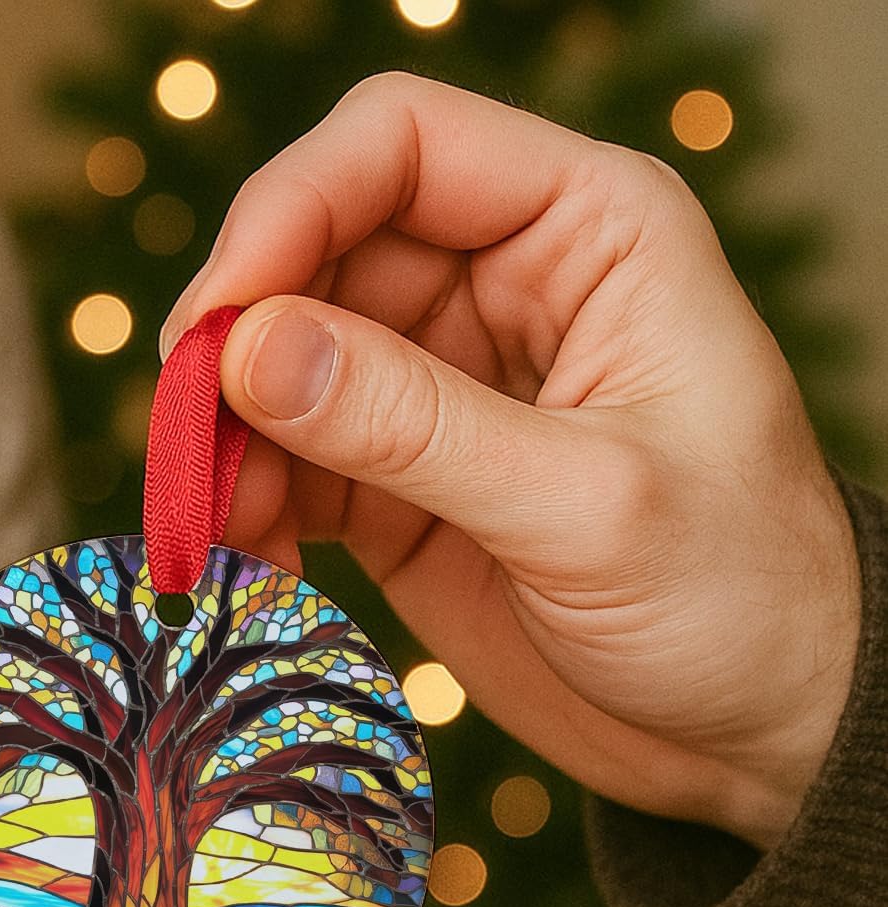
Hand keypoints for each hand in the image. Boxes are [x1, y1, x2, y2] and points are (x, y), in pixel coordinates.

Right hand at [166, 72, 859, 849]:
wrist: (750, 732)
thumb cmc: (734, 597)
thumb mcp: (586, 505)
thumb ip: (414, 425)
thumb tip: (245, 349)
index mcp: (582, 234)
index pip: (399, 146)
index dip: (292, 208)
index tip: (219, 320)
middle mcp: (497, 291)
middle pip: (315, 257)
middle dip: (236, 345)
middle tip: (184, 441)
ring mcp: (438, 394)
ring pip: (282, 369)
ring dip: (227, 440)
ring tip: (210, 526)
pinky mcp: (397, 488)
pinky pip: (287, 469)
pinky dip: (247, 510)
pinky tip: (242, 566)